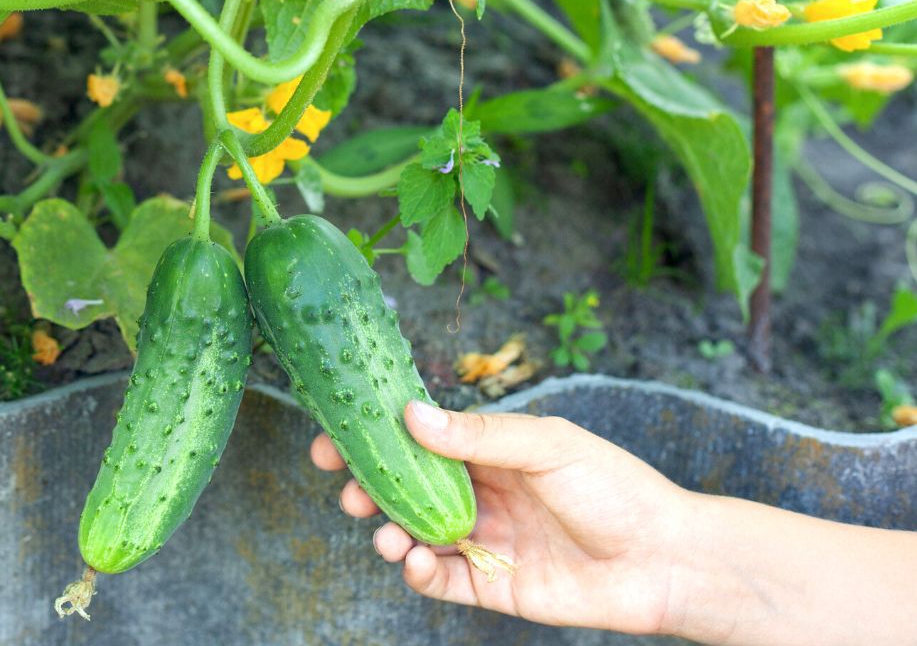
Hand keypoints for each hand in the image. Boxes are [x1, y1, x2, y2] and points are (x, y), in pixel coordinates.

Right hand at [310, 400, 692, 635]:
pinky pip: (441, 581)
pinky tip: (415, 562)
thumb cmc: (616, 488)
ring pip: (416, 534)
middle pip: (407, 489)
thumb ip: (479, 434)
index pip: (420, 439)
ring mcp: (485, 541)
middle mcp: (482, 493)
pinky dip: (419, 572)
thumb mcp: (548, 445)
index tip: (335, 438)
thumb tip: (411, 415)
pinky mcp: (493, 587)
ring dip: (390, 532)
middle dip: (371, 489)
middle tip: (349, 491)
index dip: (376, 438)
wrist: (667, 560)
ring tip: (387, 534)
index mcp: (492, 451)